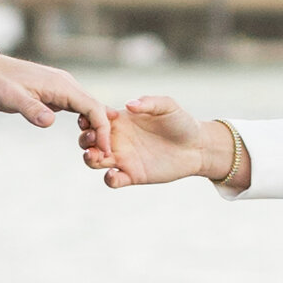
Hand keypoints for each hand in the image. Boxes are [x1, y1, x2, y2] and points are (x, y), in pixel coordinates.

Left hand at [0, 49, 119, 168]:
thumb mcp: (11, 98)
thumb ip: (31, 109)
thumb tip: (50, 122)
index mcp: (60, 85)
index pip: (92, 106)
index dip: (102, 128)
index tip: (105, 149)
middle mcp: (66, 84)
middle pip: (94, 107)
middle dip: (103, 130)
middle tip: (103, 154)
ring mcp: (61, 88)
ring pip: (87, 107)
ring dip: (94, 126)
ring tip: (94, 148)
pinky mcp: (54, 93)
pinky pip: (76, 107)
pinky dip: (84, 120)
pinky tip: (85, 133)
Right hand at [100, 94, 242, 190]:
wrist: (198, 147)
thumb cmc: (182, 122)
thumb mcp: (167, 106)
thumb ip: (149, 102)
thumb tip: (129, 105)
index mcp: (122, 120)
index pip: (95, 119)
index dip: (87, 119)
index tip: (88, 119)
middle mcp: (118, 139)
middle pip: (88, 141)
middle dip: (84, 140)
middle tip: (91, 138)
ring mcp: (124, 158)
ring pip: (94, 160)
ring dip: (89, 158)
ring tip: (94, 156)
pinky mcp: (133, 175)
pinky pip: (112, 180)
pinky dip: (108, 179)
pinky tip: (113, 173)